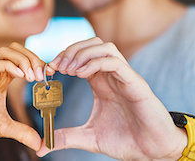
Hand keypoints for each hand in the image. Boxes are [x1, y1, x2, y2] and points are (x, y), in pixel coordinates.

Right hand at [0, 42, 52, 150]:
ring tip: (33, 76)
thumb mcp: (3, 126)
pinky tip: (21, 76)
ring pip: (7, 50)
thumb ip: (22, 132)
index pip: (23, 60)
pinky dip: (11, 65)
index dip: (38, 63)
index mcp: (1, 79)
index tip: (49, 74)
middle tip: (42, 75)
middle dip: (33, 58)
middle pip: (17, 49)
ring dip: (24, 59)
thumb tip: (39, 143)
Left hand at [38, 37, 186, 159]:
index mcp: (102, 83)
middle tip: (58, 66)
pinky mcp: (136, 84)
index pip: (82, 56)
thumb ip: (66, 137)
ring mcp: (125, 77)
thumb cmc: (127, 141)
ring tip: (69, 69)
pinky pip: (115, 62)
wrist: (152, 151)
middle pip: (92, 44)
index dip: (64, 57)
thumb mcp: (89, 138)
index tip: (49, 69)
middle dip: (72, 50)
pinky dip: (96, 62)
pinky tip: (82, 74)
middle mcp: (113, 76)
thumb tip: (42, 147)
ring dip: (83, 53)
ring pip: (105, 47)